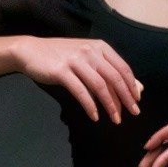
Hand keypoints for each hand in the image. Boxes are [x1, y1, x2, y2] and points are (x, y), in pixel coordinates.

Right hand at [10, 35, 142, 122]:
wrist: (30, 50)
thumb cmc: (61, 55)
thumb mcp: (86, 55)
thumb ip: (105, 67)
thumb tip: (130, 86)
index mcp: (100, 47)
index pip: (123, 68)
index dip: (132, 86)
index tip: (137, 100)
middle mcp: (90, 52)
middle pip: (115, 78)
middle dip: (126, 98)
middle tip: (133, 113)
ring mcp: (75, 61)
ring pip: (100, 86)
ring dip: (110, 105)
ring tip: (116, 119)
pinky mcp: (61, 71)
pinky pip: (81, 92)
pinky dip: (90, 106)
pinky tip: (95, 116)